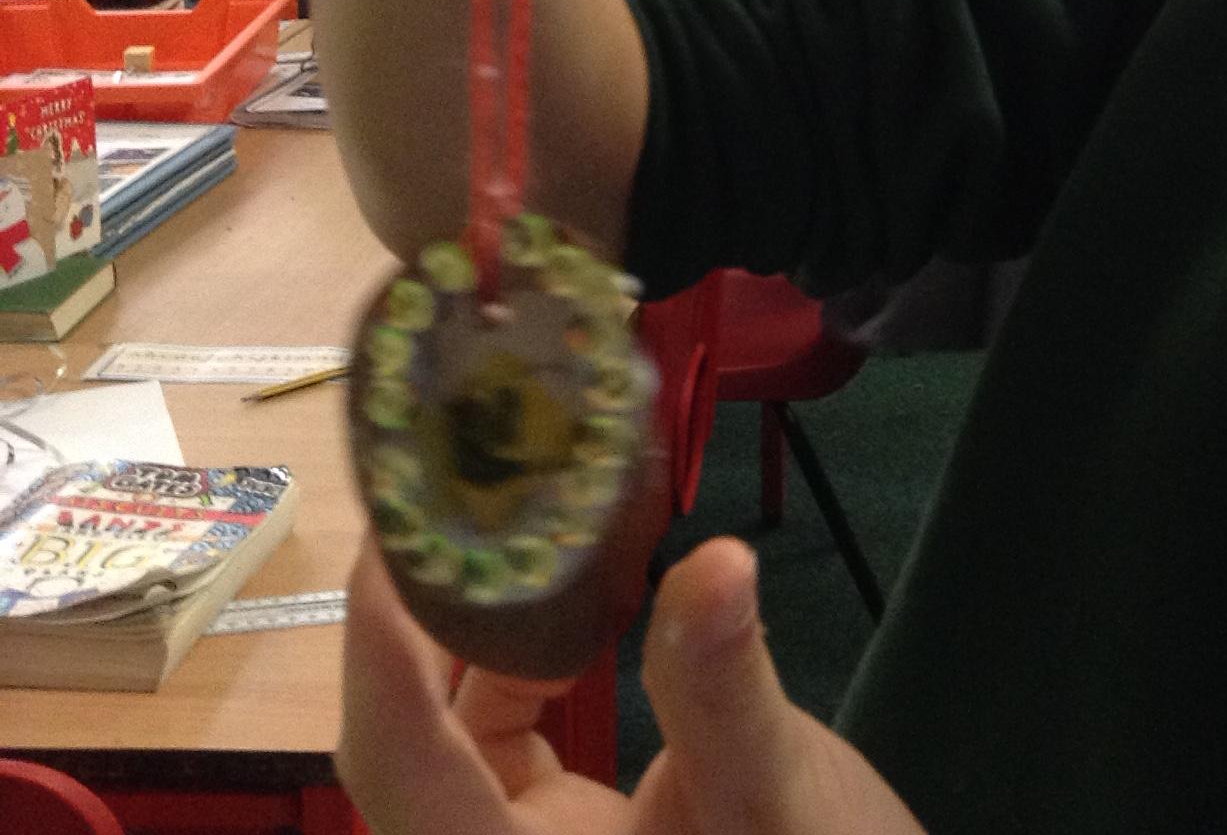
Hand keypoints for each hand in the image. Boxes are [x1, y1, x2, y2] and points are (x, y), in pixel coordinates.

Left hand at [338, 535, 928, 834]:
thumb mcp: (773, 792)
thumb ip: (722, 687)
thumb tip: (719, 561)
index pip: (403, 768)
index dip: (381, 657)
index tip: (391, 537)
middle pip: (406, 746)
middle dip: (416, 621)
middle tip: (439, 495)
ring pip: (454, 732)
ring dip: (472, 630)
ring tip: (494, 522)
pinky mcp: (554, 825)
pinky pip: (504, 733)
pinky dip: (524, 654)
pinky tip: (561, 598)